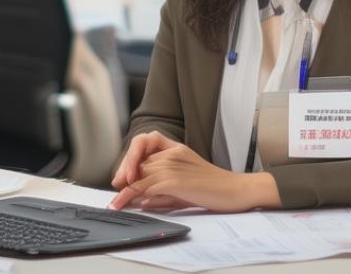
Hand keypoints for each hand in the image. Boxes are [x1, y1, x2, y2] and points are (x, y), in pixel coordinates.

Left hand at [109, 142, 280, 212]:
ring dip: (123, 190)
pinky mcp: (174, 181)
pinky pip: (145, 186)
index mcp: (176, 149)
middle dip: (124, 177)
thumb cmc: (216, 188)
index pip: (145, 146)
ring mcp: (172, 166)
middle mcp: (172, 154)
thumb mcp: (186, 184)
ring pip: (139, 174)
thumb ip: (164, 189)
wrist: (236, 189)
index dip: (131, 159)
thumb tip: (142, 200)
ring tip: (114, 203)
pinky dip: (130, 195)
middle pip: (139, 162)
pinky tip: (123, 202)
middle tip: (116, 192)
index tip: (124, 176)